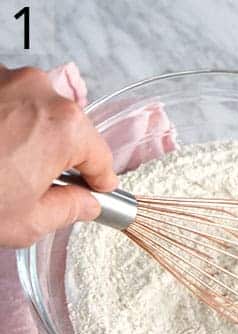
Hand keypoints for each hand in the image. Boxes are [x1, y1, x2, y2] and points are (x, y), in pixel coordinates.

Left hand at [0, 66, 117, 247]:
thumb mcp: (28, 221)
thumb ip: (69, 209)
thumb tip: (84, 203)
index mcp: (65, 128)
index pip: (100, 156)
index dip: (99, 180)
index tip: (96, 189)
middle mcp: (40, 92)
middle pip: (71, 128)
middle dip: (63, 155)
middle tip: (43, 184)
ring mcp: (7, 79)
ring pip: (38, 111)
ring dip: (32, 135)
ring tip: (7, 166)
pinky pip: (8, 100)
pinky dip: (5, 121)